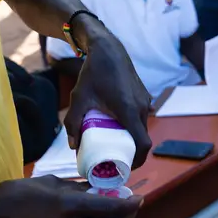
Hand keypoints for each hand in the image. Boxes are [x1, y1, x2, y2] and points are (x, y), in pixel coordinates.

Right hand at [0, 176, 141, 217]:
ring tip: (114, 204)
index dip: (128, 204)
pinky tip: (89, 210)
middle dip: (126, 217)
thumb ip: (73, 187)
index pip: (109, 208)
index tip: (139, 197)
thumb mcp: (49, 182)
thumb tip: (91, 188)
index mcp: (69, 205)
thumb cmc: (17, 193)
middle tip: (134, 205)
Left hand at [64, 30, 152, 167]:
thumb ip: (73, 122)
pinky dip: (134, 125)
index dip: (137, 160)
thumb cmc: (93, 73)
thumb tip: (73, 146)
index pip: (142, 144)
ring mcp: (144, 100)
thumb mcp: (79, 98)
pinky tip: (120, 125)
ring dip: (133, 137)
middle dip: (131, 152)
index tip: (125, 168)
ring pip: (143, 126)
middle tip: (116, 159)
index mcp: (129, 111)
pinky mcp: (144, 95)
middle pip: (142, 137)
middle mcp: (141, 107)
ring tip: (116, 144)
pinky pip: (142, 116)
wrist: (108, 49)